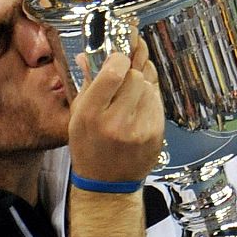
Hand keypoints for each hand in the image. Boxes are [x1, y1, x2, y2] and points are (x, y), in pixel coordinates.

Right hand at [68, 29, 164, 185]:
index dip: (120, 57)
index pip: (115, 71)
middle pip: (135, 76)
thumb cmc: (90, 147)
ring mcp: (140, 130)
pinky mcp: (156, 135)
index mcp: (92, 113)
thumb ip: (87, 82)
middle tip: (124, 75)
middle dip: (130, 71)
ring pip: (150, 87)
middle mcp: (117, 122)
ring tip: (130, 94)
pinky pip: (158, 102)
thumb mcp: (78, 115)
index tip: (118, 56)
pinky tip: (139, 107)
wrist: (107, 183)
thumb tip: (88, 54)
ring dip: (142, 84)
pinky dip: (150, 99)